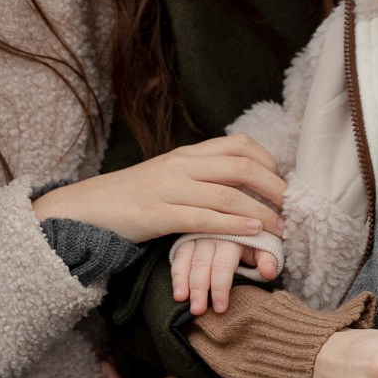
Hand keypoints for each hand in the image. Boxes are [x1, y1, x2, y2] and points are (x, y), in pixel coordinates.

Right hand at [32, 134, 285, 245]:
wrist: (84, 209)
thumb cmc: (130, 199)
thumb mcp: (169, 179)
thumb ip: (199, 177)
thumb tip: (237, 186)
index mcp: (186, 154)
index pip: (239, 146)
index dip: (269, 164)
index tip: (283, 184)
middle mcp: (180, 165)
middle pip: (241, 166)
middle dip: (275, 186)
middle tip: (293, 207)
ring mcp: (168, 188)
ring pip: (227, 193)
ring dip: (262, 210)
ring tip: (282, 226)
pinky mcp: (156, 215)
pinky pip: (203, 218)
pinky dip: (233, 225)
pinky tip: (253, 232)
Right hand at [170, 236, 279, 314]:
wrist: (241, 223)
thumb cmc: (254, 242)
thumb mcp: (264, 248)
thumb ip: (267, 260)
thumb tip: (269, 273)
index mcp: (234, 236)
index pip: (224, 265)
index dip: (221, 287)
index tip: (220, 308)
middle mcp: (213, 235)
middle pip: (203, 265)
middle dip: (200, 289)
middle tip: (198, 310)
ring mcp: (197, 237)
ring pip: (188, 261)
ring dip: (184, 283)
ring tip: (182, 300)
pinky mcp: (185, 241)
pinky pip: (178, 258)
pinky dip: (176, 276)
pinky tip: (177, 293)